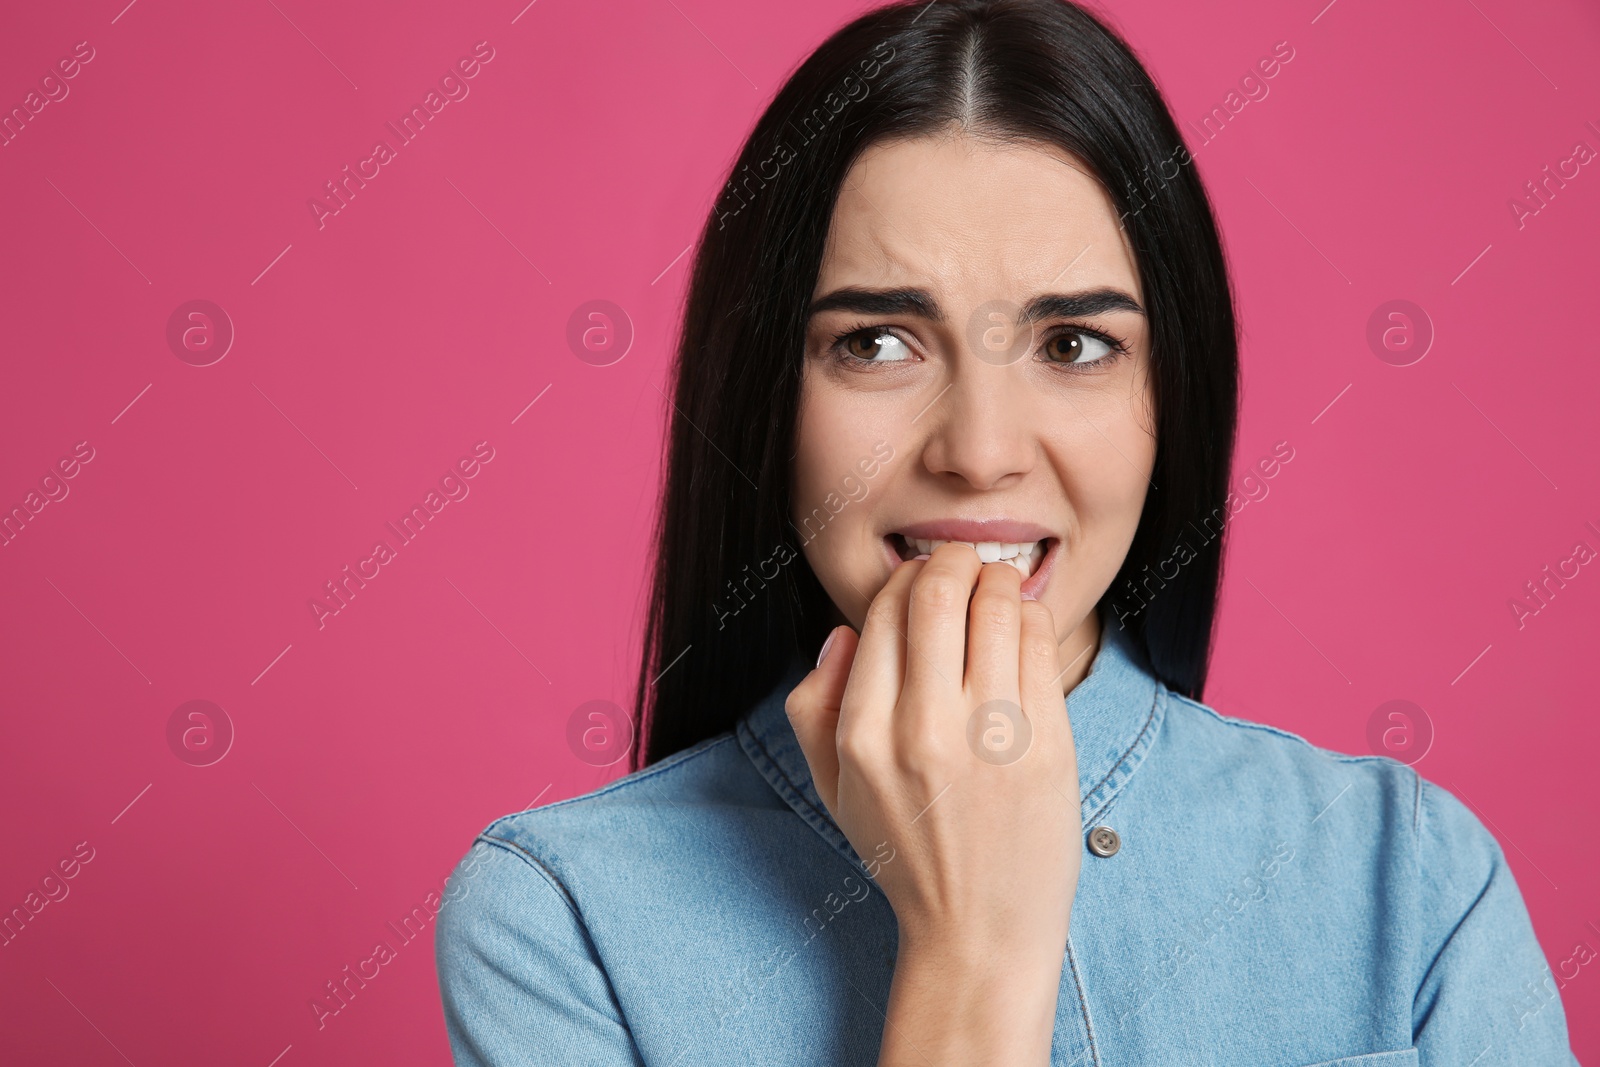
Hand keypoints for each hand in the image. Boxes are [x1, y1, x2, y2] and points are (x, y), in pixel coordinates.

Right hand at [785, 543, 1082, 1062]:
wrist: (977, 932)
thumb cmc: (906, 853)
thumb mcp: (832, 787)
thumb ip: (814, 705)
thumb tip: (842, 633)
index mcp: (863, 734)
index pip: (882, 612)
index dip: (904, 579)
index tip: (918, 579)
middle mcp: (923, 730)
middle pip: (938, 592)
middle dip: (952, 560)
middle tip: (962, 564)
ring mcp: (991, 737)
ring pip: (998, 606)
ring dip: (998, 581)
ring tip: (998, 588)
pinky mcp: (1047, 746)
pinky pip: (1041, 645)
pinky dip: (1033, 619)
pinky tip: (1024, 629)